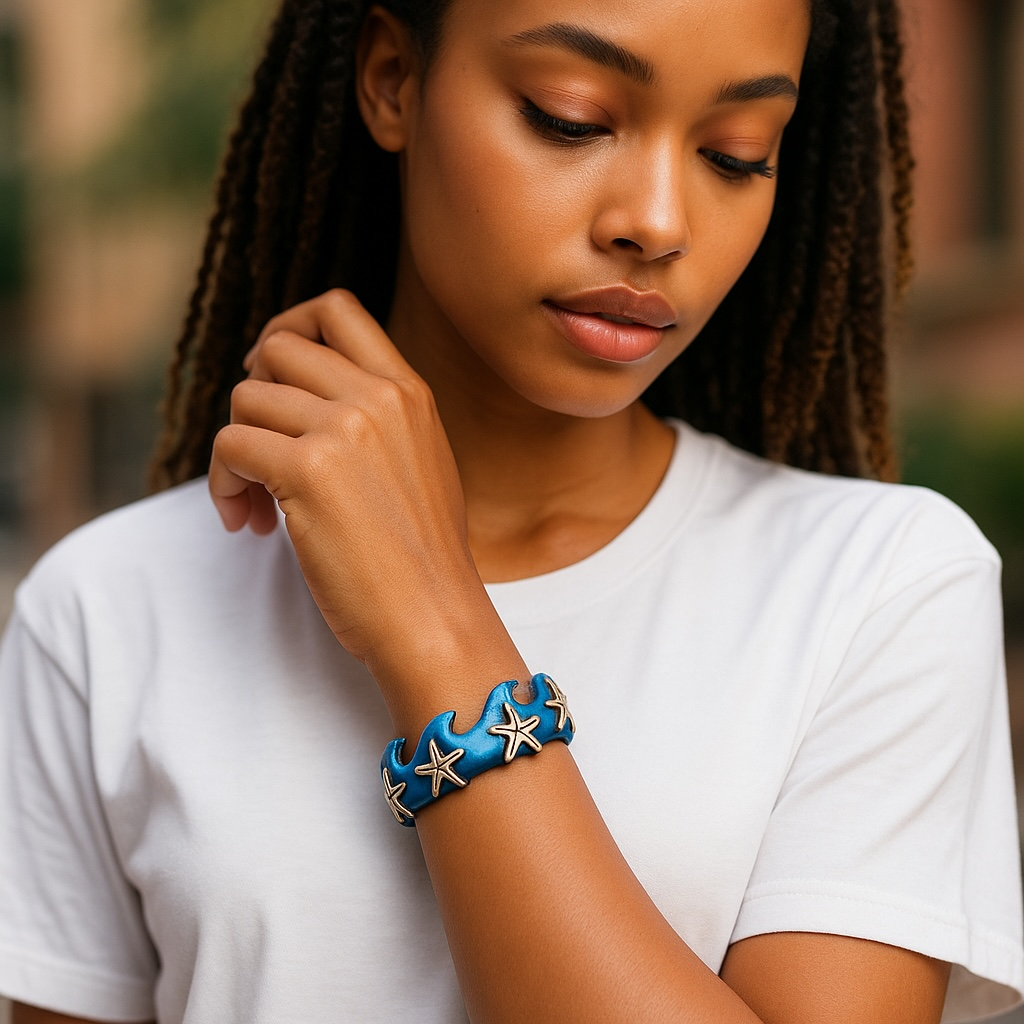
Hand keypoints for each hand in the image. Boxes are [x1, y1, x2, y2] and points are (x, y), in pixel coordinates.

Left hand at [208, 289, 489, 685]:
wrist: (434, 616)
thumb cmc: (422, 557)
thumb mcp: (421, 463)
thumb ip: (377, 419)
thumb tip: (305, 400)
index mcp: (409, 391)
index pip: (336, 310)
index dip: (288, 331)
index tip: (273, 378)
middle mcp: (378, 397)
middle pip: (278, 348)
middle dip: (254, 394)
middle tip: (259, 449)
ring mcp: (344, 429)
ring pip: (245, 398)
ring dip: (235, 452)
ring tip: (258, 505)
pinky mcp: (307, 470)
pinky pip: (229, 446)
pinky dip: (224, 486)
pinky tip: (250, 524)